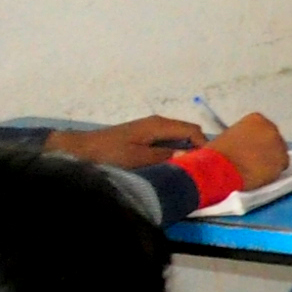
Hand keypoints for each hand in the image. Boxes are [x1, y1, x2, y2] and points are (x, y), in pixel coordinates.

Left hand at [50, 114, 204, 168]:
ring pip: (179, 137)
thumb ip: (165, 156)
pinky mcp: (144, 136)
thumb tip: (189, 156)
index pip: (193, 131)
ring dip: (187, 150)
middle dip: (198, 148)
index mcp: (158, 125)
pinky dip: (176, 150)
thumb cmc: (110, 153)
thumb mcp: (139, 158)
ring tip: (190, 168)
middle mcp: (158, 123)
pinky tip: (173, 165)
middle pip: (189, 132)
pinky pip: (169, 140)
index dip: (205, 146)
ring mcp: (151, 128)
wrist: (82, 150)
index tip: (209, 164)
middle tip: (202, 168)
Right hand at [209, 112, 290, 188]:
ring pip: (278, 153)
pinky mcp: (283, 160)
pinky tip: (260, 175)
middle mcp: (271, 128)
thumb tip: (198, 126)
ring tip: (255, 169)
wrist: (220, 170)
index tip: (247, 149)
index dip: (255, 141)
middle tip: (252, 160)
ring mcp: (279, 144)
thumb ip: (218, 131)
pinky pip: (281, 166)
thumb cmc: (215, 154)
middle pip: (272, 140)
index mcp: (256, 119)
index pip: (262, 129)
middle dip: (264, 149)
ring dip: (269, 160)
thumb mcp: (216, 137)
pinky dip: (273, 171)